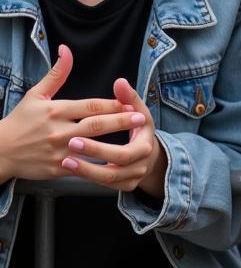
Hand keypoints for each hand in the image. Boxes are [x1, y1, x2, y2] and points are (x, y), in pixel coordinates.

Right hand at [0, 45, 144, 182]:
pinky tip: (115, 162)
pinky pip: (82, 165)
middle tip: (140, 118)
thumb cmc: (20, 121)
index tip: (129, 102)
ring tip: (133, 138)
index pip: (90, 106)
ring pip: (91, 147)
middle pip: (95, 125)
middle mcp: (59, 130)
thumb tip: (66, 50)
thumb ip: (57, 74)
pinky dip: (98, 163)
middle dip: (120, 121)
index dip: (112, 104)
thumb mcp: (36, 94)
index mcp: (56, 111)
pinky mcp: (56, 168)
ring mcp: (58, 150)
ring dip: (114, 143)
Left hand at [61, 77, 166, 196]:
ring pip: (109, 177)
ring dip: (87, 169)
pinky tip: (72, 169)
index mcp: (147, 141)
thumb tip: (119, 82)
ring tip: (65, 160)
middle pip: (120, 159)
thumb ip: (128, 97)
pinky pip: (104, 185)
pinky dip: (88, 177)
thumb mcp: (139, 111)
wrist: (149, 155)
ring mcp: (134, 176)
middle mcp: (142, 161)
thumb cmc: (140, 128)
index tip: (83, 126)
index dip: (109, 131)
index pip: (128, 138)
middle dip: (95, 151)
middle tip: (71, 143)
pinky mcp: (124, 186)